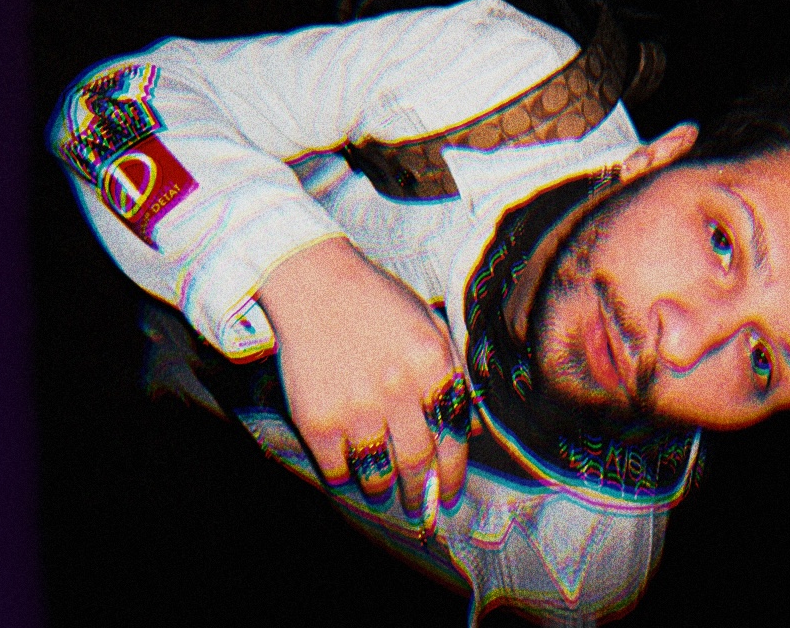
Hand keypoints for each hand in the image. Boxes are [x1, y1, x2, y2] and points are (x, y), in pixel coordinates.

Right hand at [258, 236, 469, 523]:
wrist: (316, 284)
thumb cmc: (378, 302)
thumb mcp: (429, 324)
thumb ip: (454, 371)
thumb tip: (473, 427)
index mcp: (432, 363)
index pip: (453, 434)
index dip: (452, 472)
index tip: (448, 494)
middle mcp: (398, 389)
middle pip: (417, 461)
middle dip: (419, 490)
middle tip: (418, 505)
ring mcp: (357, 408)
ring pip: (378, 473)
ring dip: (383, 488)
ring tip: (384, 489)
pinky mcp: (318, 420)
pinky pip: (337, 469)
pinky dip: (344, 477)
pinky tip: (348, 473)